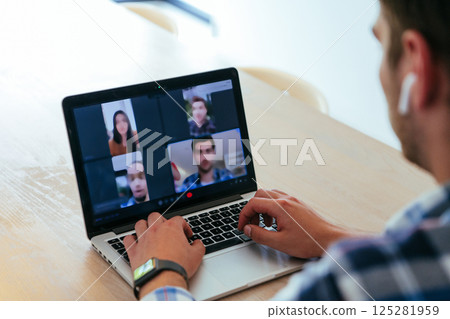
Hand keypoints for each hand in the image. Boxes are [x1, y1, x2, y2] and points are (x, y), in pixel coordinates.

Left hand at [123, 213, 204, 297]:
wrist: (162, 280)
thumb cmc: (178, 266)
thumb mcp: (196, 256)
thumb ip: (198, 246)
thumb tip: (198, 244)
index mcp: (171, 228)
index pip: (178, 219)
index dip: (184, 226)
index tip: (186, 235)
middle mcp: (155, 230)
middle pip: (155, 216)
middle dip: (161, 221)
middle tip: (166, 230)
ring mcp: (143, 239)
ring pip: (140, 224)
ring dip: (144, 226)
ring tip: (149, 232)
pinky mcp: (133, 251)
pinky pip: (127, 240)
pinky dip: (131, 240)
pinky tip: (135, 242)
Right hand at [238, 189, 357, 258]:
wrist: (329, 239)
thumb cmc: (309, 241)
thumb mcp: (280, 242)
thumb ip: (260, 235)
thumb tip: (248, 229)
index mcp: (280, 207)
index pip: (253, 203)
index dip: (243, 215)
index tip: (242, 226)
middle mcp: (287, 199)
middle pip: (260, 195)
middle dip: (251, 209)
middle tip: (251, 224)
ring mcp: (293, 200)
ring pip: (270, 195)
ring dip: (262, 208)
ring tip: (264, 224)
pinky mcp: (299, 204)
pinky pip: (279, 199)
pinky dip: (272, 208)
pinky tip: (276, 222)